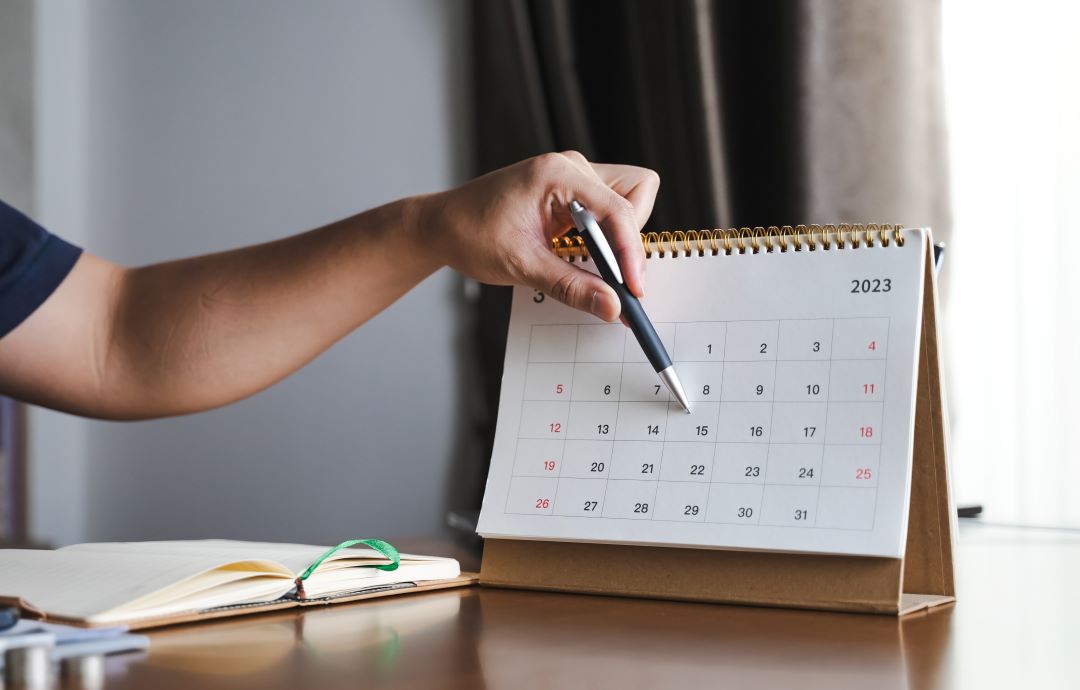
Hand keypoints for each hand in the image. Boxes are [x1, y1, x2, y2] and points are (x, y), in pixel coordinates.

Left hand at [414, 151, 658, 320]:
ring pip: (628, 201)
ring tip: (599, 270)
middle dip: (632, 238)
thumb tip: (612, 306)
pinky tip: (588, 260)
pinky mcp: (571, 194)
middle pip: (636, 193)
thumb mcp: (522, 265)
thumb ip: (571, 286)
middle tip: (618, 278)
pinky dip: (608, 238)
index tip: (632, 288)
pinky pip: (609, 211)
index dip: (631, 252)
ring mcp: (573, 179)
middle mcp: (571, 168)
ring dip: (621, 238)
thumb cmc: (470, 232)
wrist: (443, 226)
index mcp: (558, 174)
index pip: (618, 209)